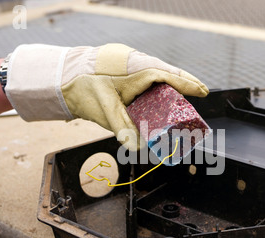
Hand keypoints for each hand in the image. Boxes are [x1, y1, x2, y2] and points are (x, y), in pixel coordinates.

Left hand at [5, 43, 208, 149]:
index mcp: (136, 69)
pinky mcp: (122, 67)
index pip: (168, 76)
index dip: (187, 84)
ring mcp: (129, 63)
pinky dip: (156, 82)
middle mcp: (136, 62)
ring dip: (170, 82)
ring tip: (184, 92)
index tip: (203, 91)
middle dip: (183, 83)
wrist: (61, 76)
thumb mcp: (106, 111)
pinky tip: (158, 91)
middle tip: (199, 93)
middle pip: (166, 73)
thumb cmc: (83, 89)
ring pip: (156, 72)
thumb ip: (124, 129)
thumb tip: (138, 148)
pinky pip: (146, 73)